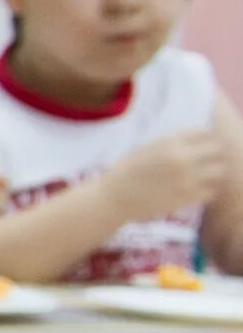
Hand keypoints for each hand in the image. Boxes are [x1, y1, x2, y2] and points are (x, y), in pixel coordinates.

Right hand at [101, 129, 228, 222]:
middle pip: (217, 150)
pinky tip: (194, 189)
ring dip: (213, 172)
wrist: (113, 199)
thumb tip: (193, 140)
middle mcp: (182, 158)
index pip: (205, 133)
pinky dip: (206, 190)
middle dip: (212, 154)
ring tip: (202, 175)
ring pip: (219, 171)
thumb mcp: (145, 148)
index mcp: (170, 142)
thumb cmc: (124, 172)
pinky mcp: (187, 197)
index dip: (205, 138)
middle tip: (204, 160)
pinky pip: (211, 191)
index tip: (201, 144)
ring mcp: (187, 179)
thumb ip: (170, 143)